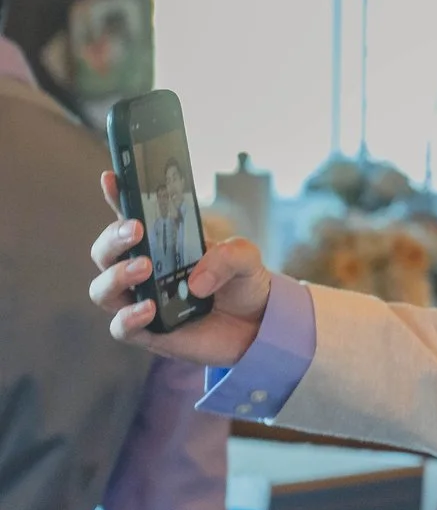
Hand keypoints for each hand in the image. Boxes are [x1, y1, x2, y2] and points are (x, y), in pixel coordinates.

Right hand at [90, 170, 272, 366]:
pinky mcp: (148, 332)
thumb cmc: (243, 284)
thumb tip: (196, 281)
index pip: (129, 216)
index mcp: (160, 244)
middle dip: (113, 238)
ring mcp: (141, 301)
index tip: (111, 177)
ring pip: (102, 289)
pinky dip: (129, 316)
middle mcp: (143, 270)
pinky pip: (121, 327)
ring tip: (145, 268)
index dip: (116, 196)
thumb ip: (230, 256)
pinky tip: (148, 308)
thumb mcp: (247, 259)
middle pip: (104, 252)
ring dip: (117, 276)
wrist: (259, 325)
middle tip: (136, 231)